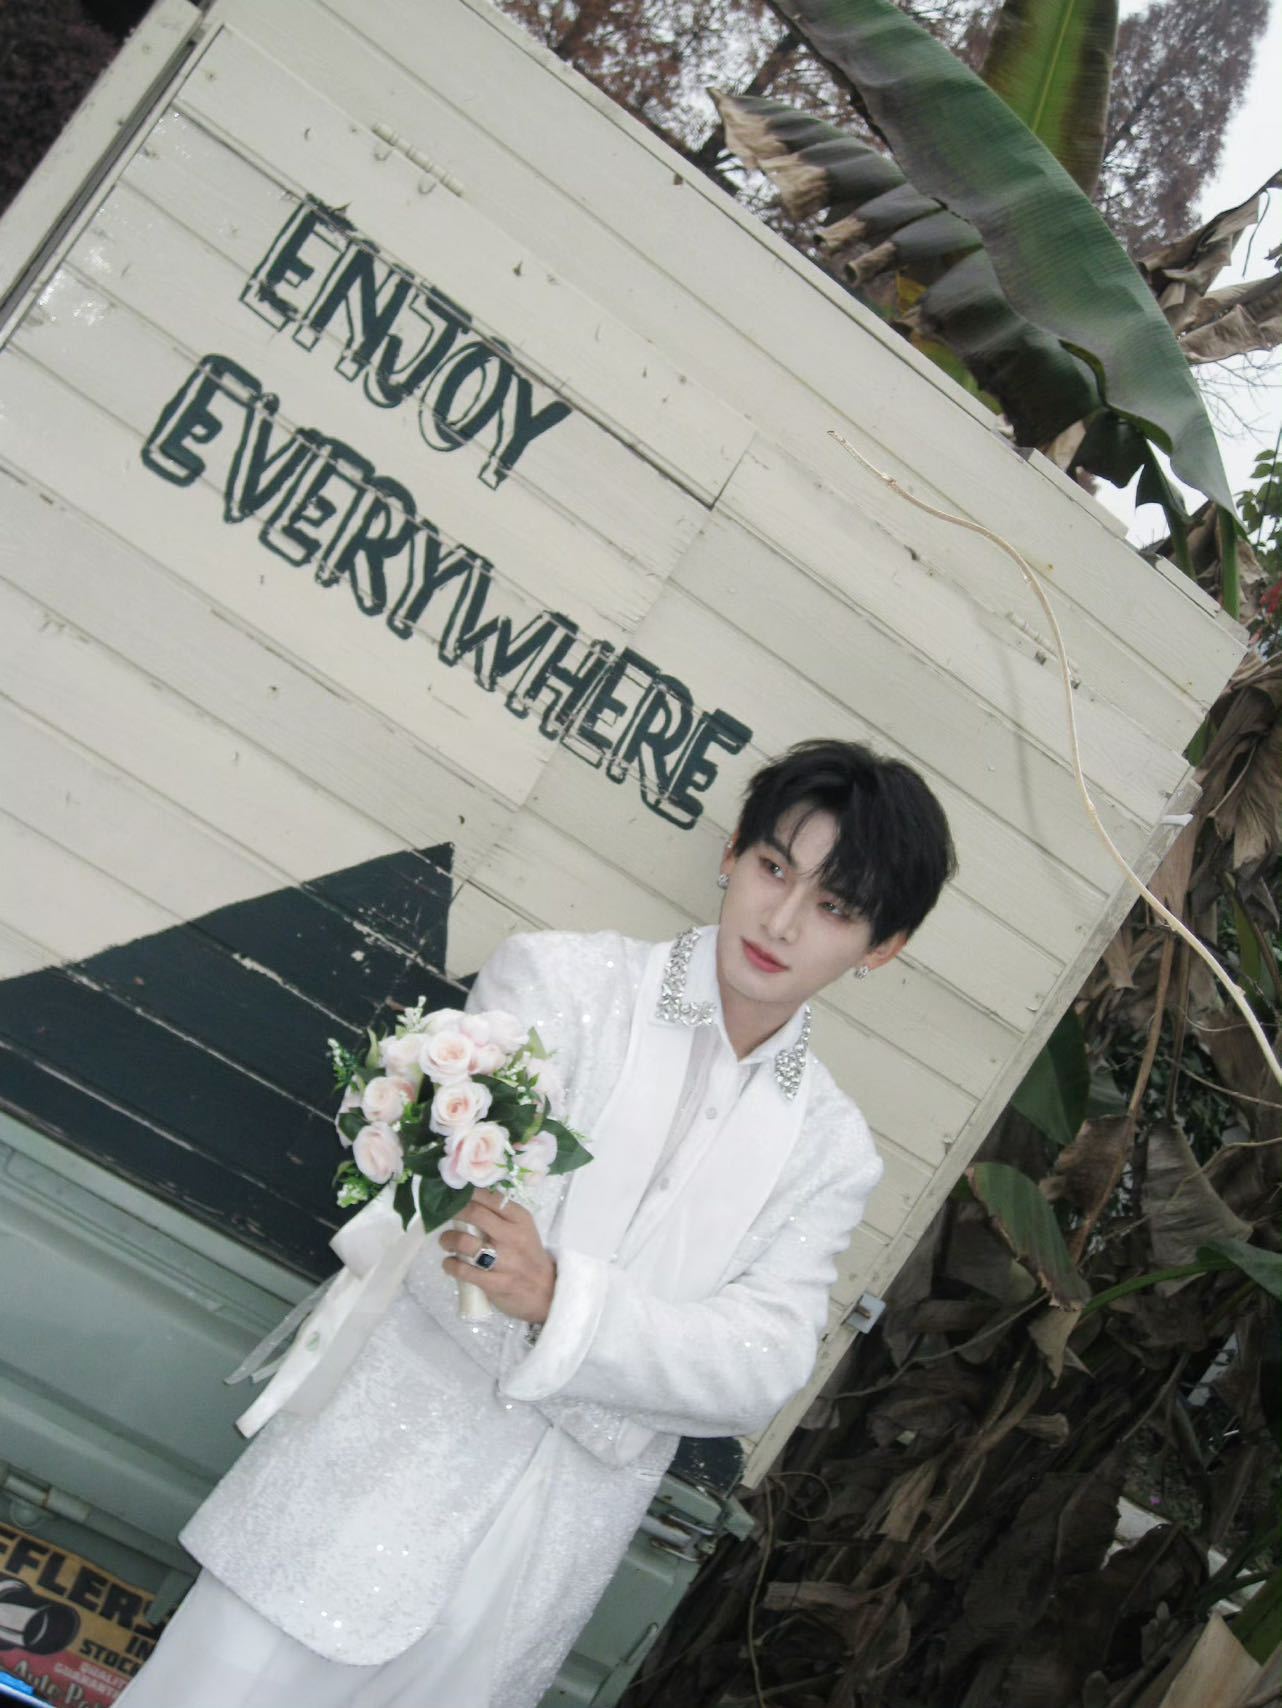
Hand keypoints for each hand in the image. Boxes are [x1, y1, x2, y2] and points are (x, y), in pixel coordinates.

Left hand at [439, 1189, 556, 1323]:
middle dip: (455, 1212)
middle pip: (474, 1214)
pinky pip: (463, 1270)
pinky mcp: (494, 1283)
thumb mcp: (523, 1229)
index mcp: (520, 1219)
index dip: (468, 1193)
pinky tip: (449, 1263)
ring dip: (448, 1239)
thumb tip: (470, 1198)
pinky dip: (450, 1264)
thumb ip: (501, 1215)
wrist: (546, 1292)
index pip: (490, 1197)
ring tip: (446, 1241)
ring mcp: (504, 1261)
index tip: (456, 1194)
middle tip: (447, 1215)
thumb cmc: (529, 1256)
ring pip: (464, 1241)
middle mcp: (512, 1236)